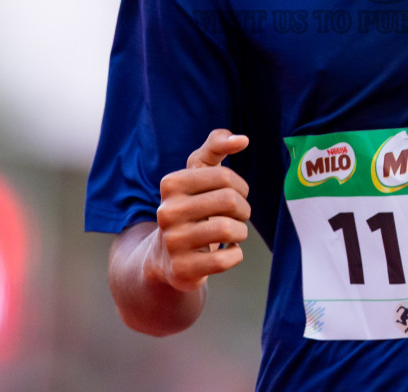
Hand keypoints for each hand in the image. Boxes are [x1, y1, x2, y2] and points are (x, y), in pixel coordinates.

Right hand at [146, 129, 251, 292]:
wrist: (165, 256)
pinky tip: (228, 251)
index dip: (240, 186)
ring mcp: (173, 242)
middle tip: (239, 215)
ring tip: (234, 233)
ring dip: (241, 231)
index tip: (236, 194)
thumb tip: (242, 139)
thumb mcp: (196, 172)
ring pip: (228, 230)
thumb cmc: (190, 205)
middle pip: (228, 201)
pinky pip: (224, 260)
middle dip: (243, 209)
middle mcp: (167, 212)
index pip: (224, 177)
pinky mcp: (182, 269)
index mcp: (172, 184)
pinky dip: (235, 255)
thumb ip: (216, 146)